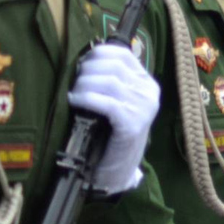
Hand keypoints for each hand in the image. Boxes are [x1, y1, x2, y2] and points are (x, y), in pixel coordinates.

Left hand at [68, 43, 159, 193]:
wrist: (118, 169)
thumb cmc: (111, 134)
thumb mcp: (116, 101)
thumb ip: (110, 81)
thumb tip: (85, 60)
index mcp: (147, 83)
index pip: (123, 54)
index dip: (98, 54)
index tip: (81, 65)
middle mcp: (149, 92)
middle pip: (114, 66)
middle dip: (88, 70)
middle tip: (74, 83)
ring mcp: (144, 108)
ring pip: (110, 82)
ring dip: (84, 85)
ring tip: (74, 93)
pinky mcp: (133, 124)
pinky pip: (107, 103)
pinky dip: (87, 99)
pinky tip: (75, 101)